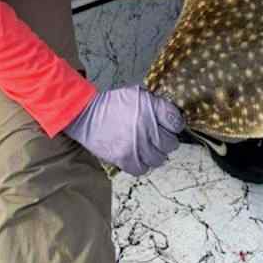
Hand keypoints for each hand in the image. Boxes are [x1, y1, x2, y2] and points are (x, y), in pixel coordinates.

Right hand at [63, 85, 184, 175]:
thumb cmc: (112, 104)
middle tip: (158, 136)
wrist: (86, 116)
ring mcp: (137, 146)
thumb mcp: (137, 93)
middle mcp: (147, 128)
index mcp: (151, 108)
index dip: (176, 124)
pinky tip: (138, 154)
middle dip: (166, 139)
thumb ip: (155, 103)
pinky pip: (144, 168)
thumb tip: (170, 114)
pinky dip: (142, 163)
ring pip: (160, 158)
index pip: (176, 121)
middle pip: (171, 143)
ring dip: (155, 152)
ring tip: (147, 146)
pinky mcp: (126, 159)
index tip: (171, 125)